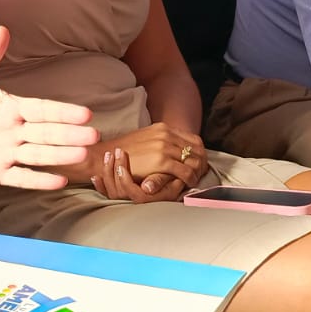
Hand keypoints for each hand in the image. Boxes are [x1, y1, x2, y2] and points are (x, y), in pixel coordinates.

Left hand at [0, 27, 98, 190]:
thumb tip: (2, 30)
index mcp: (13, 107)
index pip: (43, 109)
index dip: (63, 112)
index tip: (86, 113)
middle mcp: (15, 131)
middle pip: (47, 133)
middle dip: (70, 135)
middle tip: (93, 136)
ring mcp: (8, 152)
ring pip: (39, 154)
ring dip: (60, 155)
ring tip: (82, 155)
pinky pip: (21, 177)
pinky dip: (39, 180)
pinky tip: (59, 181)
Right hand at [89, 122, 204, 193]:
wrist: (107, 155)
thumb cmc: (125, 151)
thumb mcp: (145, 139)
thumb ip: (160, 141)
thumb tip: (173, 148)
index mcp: (163, 128)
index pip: (193, 139)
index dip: (200, 152)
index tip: (200, 162)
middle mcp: (166, 134)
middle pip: (197, 149)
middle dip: (202, 162)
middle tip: (202, 173)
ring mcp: (164, 146)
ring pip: (193, 160)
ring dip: (198, 171)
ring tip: (196, 179)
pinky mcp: (162, 160)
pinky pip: (185, 171)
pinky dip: (191, 178)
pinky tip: (189, 183)